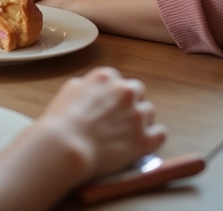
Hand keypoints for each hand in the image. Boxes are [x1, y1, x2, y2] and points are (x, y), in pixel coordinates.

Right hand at [39, 66, 166, 182]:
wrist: (67, 146)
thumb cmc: (62, 120)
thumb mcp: (70, 89)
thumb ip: (87, 85)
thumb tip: (93, 91)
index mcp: (106, 77)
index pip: (119, 80)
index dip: (113, 94)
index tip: (108, 105)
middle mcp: (125, 91)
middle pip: (138, 91)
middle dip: (130, 102)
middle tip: (119, 117)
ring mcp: (137, 115)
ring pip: (150, 111)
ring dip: (141, 119)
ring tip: (127, 132)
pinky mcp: (144, 139)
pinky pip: (161, 133)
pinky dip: (153, 137)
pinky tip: (143, 142)